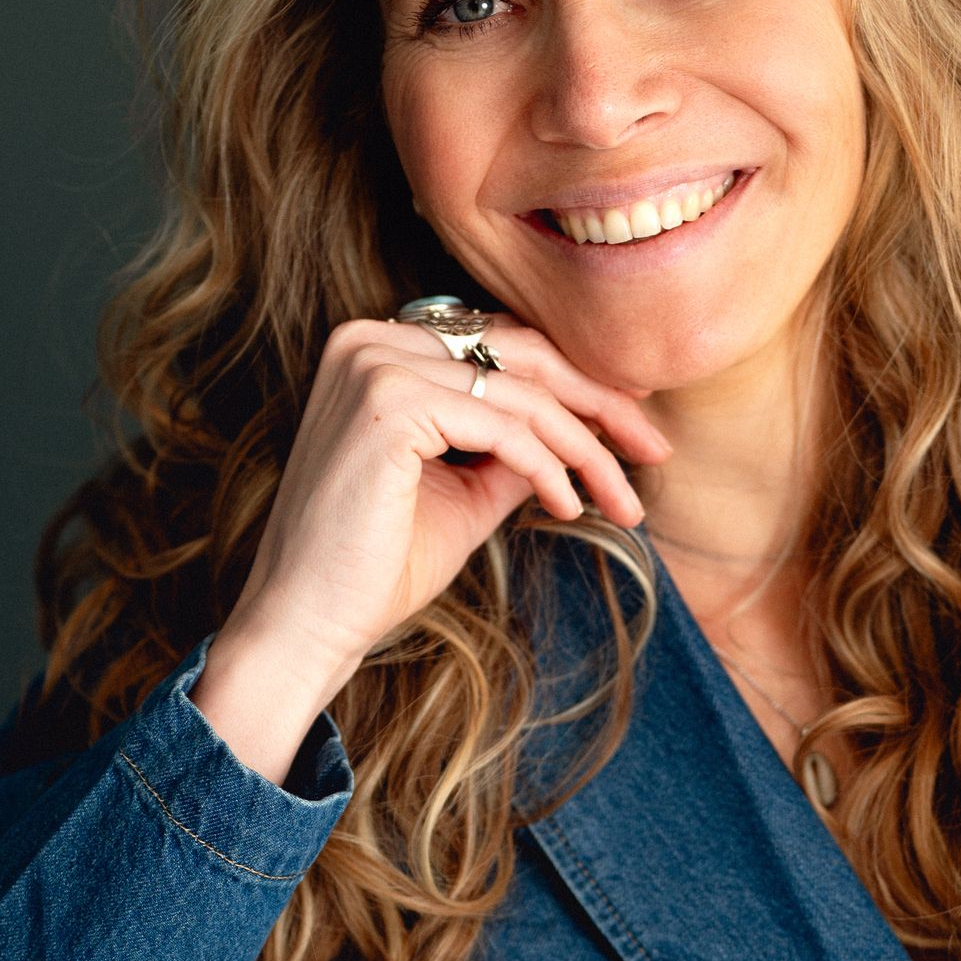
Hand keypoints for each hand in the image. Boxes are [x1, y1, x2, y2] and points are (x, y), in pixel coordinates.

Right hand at [219, 312, 671, 700]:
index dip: (577, 380)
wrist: (304, 622)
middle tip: (655, 449)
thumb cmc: (377, 563)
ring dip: (585, 449)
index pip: (502, 346)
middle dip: (600, 404)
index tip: (633, 419)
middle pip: (521, 354)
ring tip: (622, 499)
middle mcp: (371, 339)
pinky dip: (549, 466)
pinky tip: (569, 506)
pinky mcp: (388, 402)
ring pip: (522, 393)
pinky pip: (504, 427)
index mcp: (379, 347)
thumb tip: (590, 426)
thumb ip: (518, 447)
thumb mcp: (467, 489)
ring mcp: (375, 364)